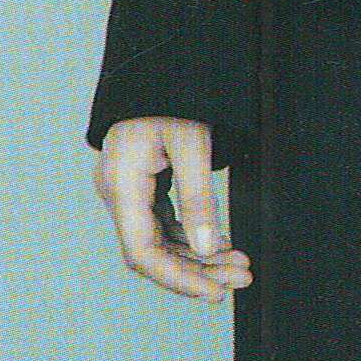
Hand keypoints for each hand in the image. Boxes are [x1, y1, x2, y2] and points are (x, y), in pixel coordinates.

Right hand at [91, 115, 251, 302]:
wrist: (163, 67)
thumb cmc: (176, 97)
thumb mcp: (193, 145)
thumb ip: (199, 199)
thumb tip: (207, 248)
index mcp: (121, 184)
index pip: (142, 252)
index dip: (178, 279)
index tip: (214, 294)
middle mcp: (117, 192)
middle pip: (152, 253)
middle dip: (198, 271)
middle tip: (243, 279)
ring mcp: (127, 191)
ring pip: (160, 243)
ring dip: (199, 258)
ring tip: (241, 266)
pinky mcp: (142, 188)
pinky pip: (164, 226)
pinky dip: (193, 239)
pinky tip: (222, 246)